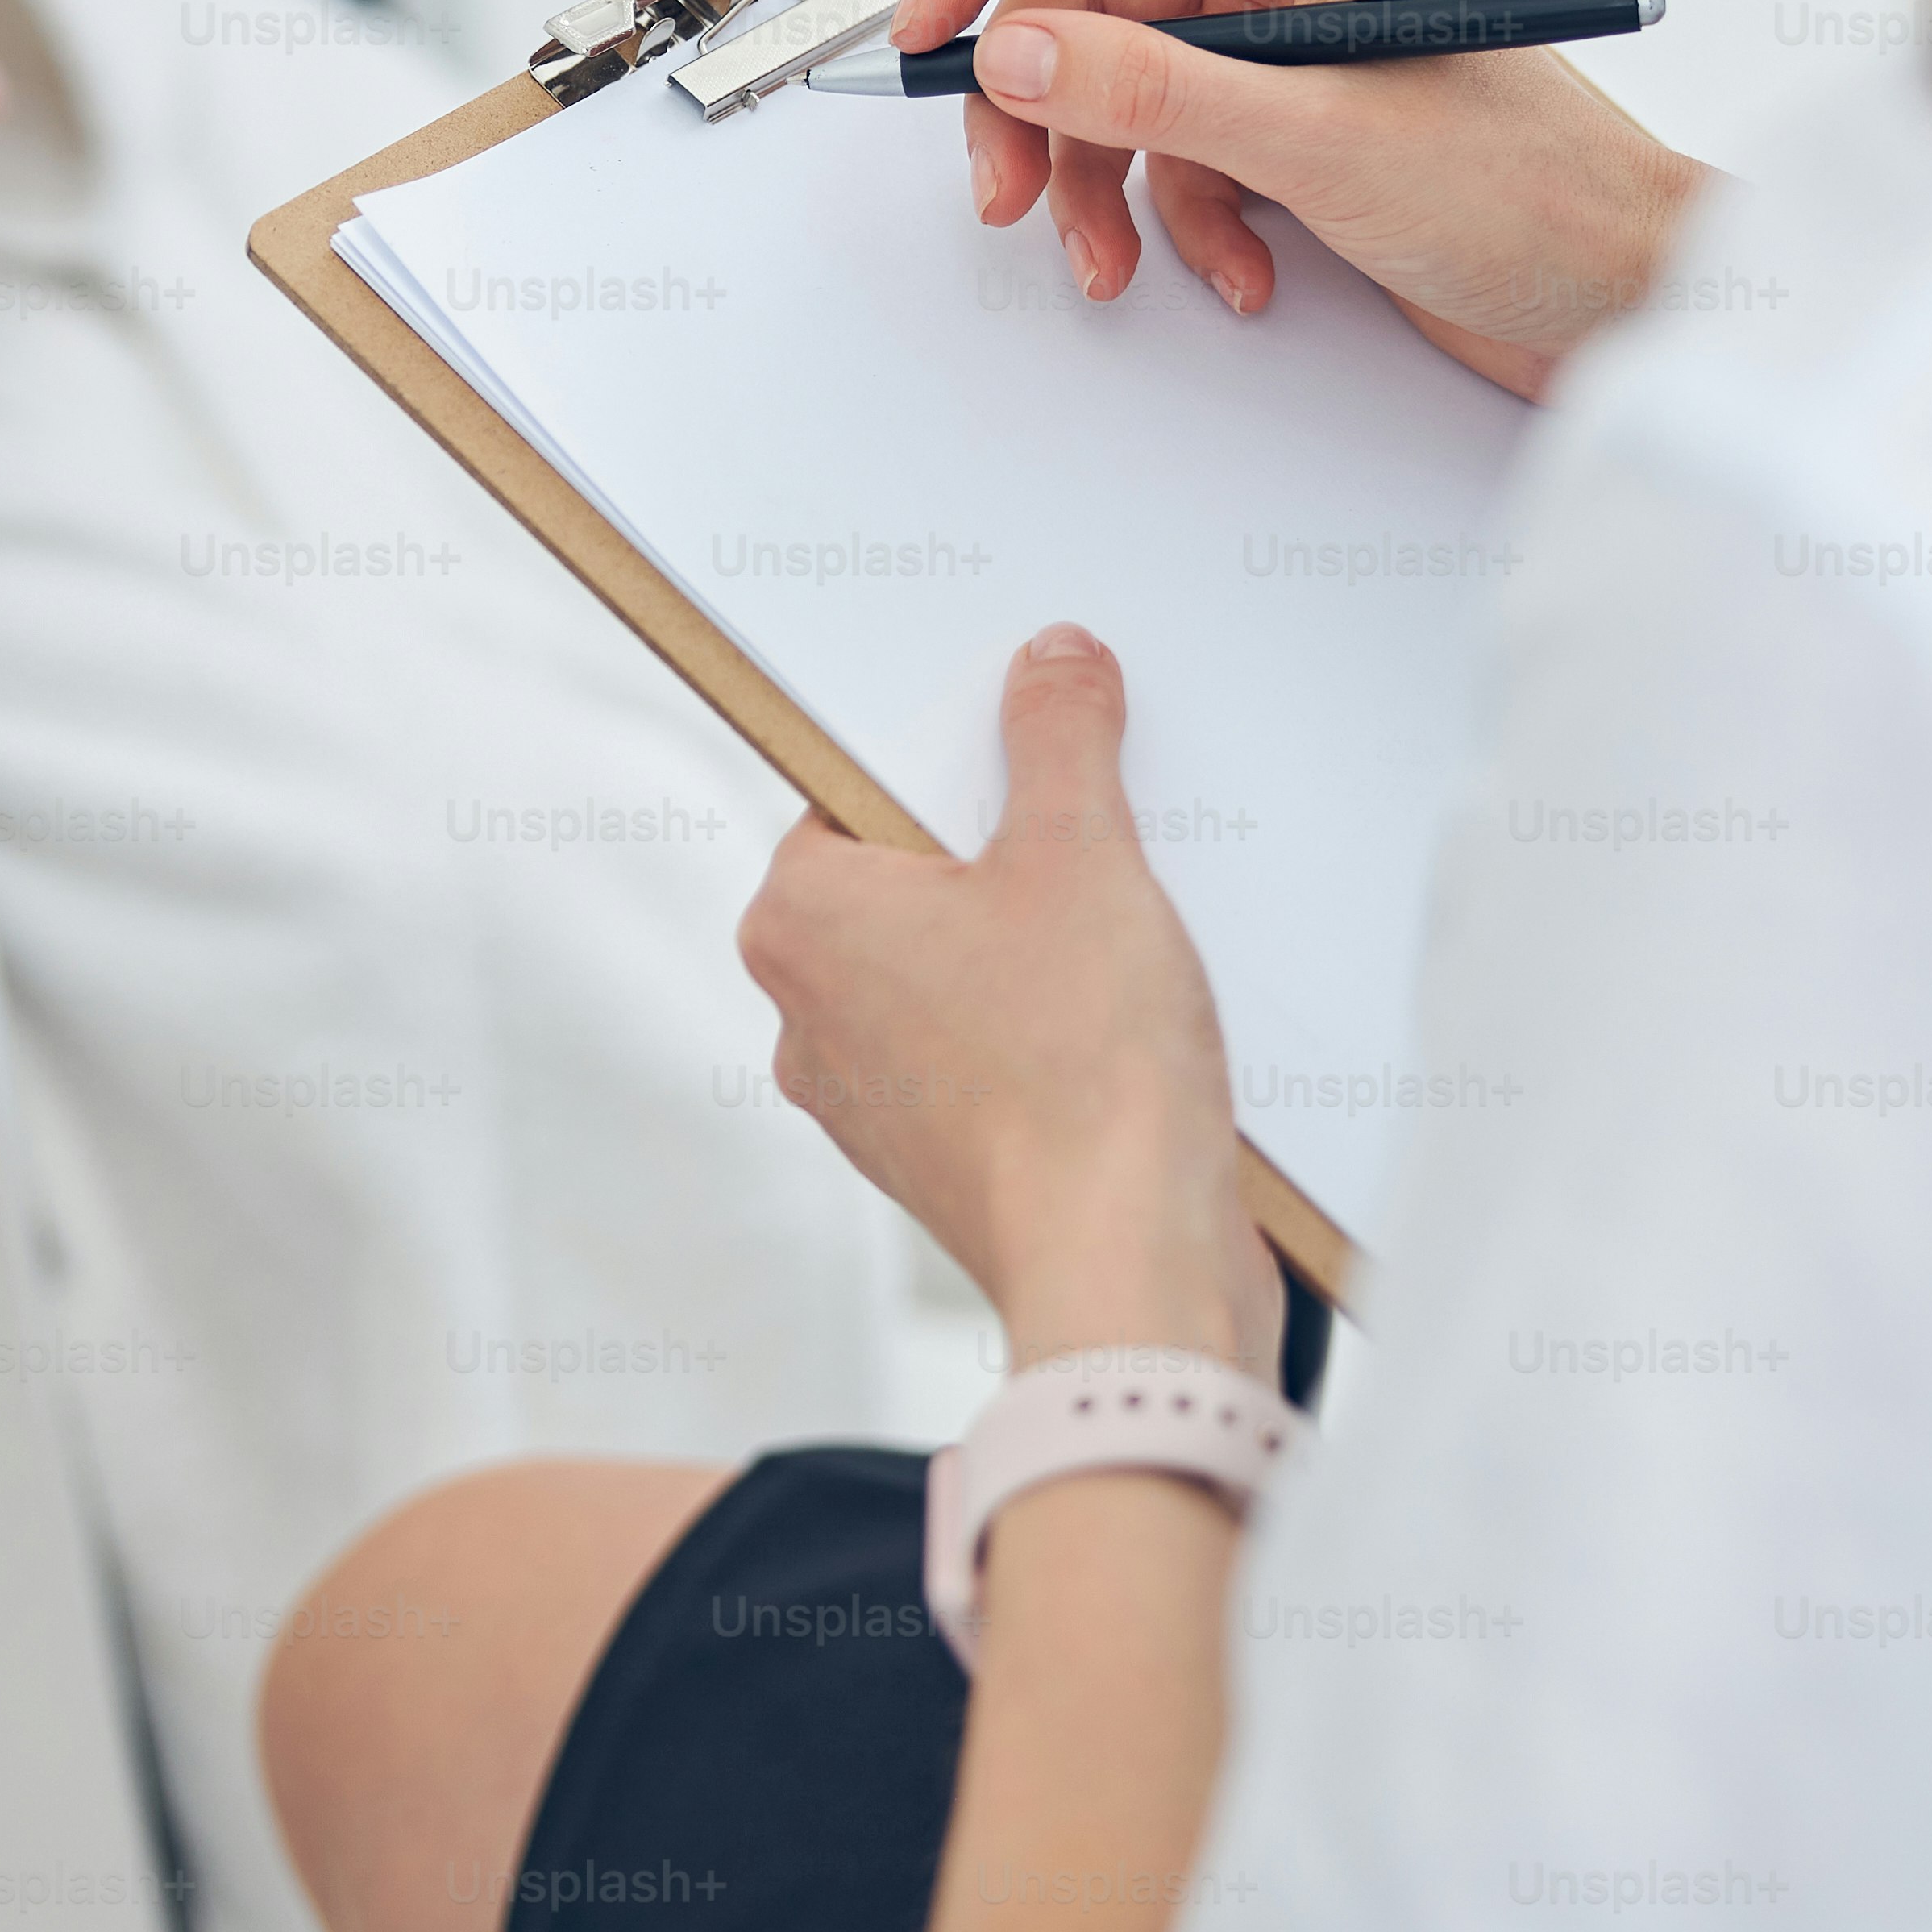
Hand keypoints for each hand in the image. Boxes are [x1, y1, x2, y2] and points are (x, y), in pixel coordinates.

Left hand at [736, 628, 1280, 1371]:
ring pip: (961, 966)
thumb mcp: (1081, 852)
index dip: (959, 759)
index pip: (860, 788)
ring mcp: (869, 1098)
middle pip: (915, 876)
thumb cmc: (1079, 1071)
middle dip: (1012, 850)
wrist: (1127, 1266)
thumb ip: (1058, 738)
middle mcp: (807, 1013)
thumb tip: (1051, 665)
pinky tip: (1132, 1027)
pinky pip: (994, 1050)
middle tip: (1099, 845)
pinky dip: (1056, 1027)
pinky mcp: (941, 1159)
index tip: (1035, 750)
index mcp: (799, 919)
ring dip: (1044, 942)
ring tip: (1126, 945)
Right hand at [889, 0, 1710, 400]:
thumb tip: (1017, 57)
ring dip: (1099, 185)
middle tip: (1004, 196)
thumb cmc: (1534, 193)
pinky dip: (1182, 224)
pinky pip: (1179, 153)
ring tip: (1110, 269)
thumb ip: (1154, 94)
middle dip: (1038, 104)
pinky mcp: (1295, 123)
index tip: (928, 37)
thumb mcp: (1319, 144)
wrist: (1631, 297)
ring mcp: (1286, 40)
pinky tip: (1238, 277)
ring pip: (1118, 85)